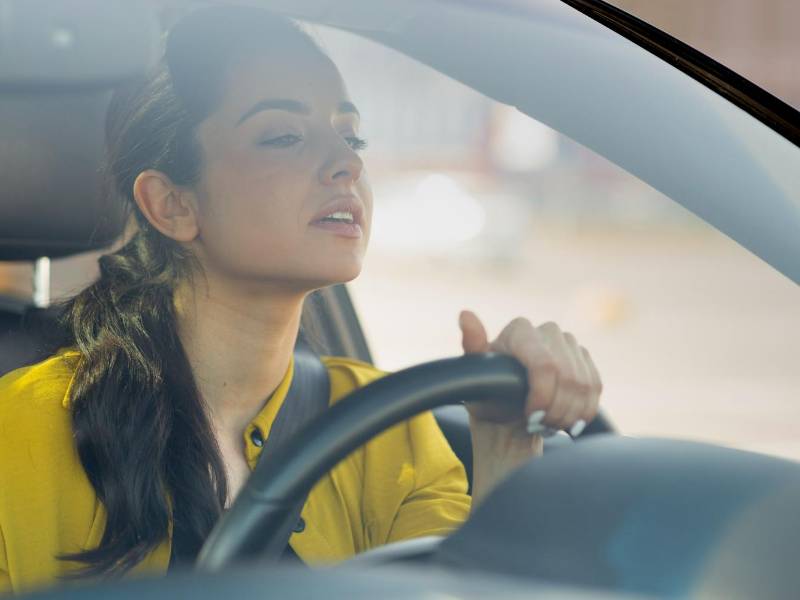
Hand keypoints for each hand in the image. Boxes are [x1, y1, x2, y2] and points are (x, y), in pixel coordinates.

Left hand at [459, 310, 601, 436]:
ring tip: (549, 425)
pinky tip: (566, 422)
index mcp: (520, 330)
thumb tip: (465, 315)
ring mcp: (569, 343)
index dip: (544, 396)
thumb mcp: (475, 378)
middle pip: (569, 377)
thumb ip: (472, 346)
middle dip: (556, 411)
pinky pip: (595, 388)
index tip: (531, 418)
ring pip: (585, 385)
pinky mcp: (584, 359)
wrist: (508, 413)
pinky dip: (583, 411)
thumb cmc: (488, 396)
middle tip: (539, 426)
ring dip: (569, 414)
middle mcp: (548, 330)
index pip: (546, 365)